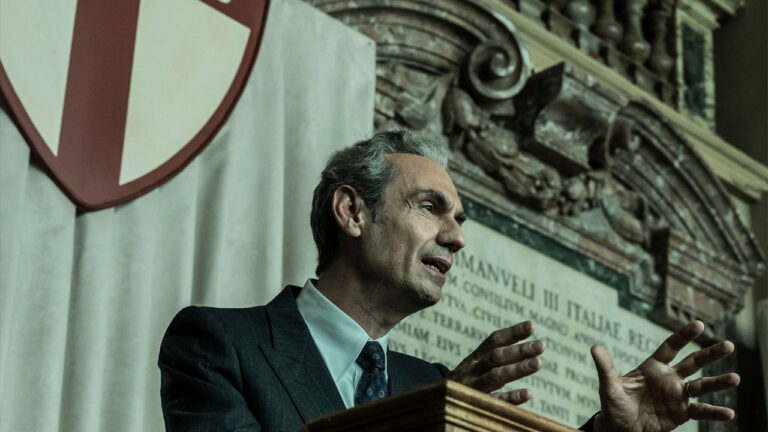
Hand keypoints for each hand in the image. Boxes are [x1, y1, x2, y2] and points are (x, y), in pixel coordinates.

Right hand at [448, 320, 543, 404]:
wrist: (437, 400)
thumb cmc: (465, 381)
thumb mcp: (475, 365)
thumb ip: (493, 356)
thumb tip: (524, 344)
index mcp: (475, 357)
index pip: (494, 341)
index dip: (512, 333)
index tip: (531, 326)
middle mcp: (474, 368)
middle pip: (497, 357)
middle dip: (519, 350)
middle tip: (541, 345)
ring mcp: (474, 386)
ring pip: (496, 375)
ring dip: (517, 369)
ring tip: (538, 363)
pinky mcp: (475, 403)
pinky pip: (494, 401)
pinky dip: (510, 397)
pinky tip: (528, 393)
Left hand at [591, 320, 739, 431]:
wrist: (620, 428)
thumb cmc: (614, 405)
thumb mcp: (608, 387)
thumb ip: (606, 368)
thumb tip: (595, 348)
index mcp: (653, 367)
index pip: (671, 347)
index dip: (683, 336)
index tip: (698, 324)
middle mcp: (669, 378)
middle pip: (693, 362)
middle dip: (710, 354)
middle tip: (730, 345)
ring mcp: (677, 395)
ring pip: (702, 386)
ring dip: (718, 382)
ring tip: (736, 378)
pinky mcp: (682, 413)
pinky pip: (701, 411)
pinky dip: (714, 412)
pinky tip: (729, 412)